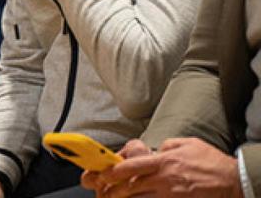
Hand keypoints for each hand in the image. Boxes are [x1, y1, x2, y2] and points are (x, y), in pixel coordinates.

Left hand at [90, 138, 240, 197]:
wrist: (234, 180)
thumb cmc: (212, 161)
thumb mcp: (188, 143)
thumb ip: (168, 144)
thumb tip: (157, 147)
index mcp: (164, 161)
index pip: (131, 166)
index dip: (113, 171)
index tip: (102, 174)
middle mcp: (164, 178)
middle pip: (131, 186)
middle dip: (113, 190)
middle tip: (103, 191)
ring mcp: (171, 194)